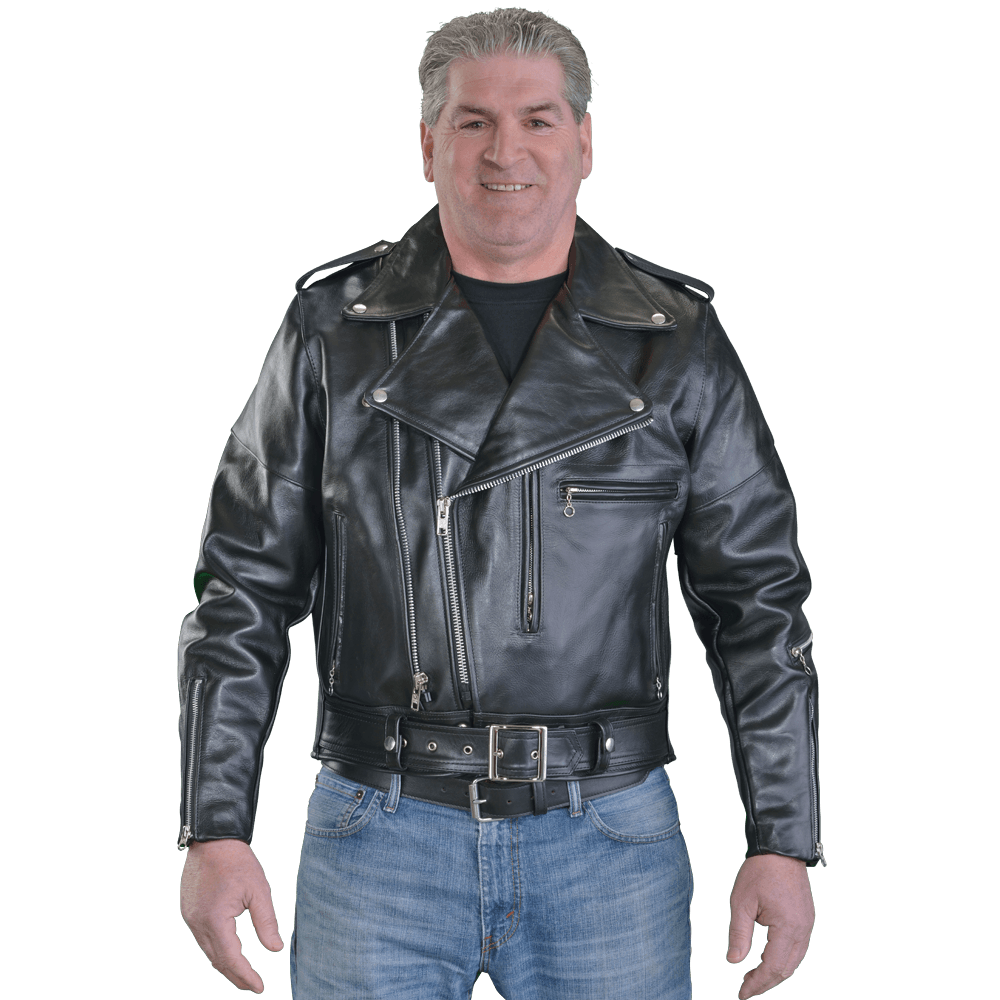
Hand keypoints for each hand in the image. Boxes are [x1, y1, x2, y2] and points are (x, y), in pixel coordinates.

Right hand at [180, 839, 283, 992]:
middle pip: (218, 961)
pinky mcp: (188, 911)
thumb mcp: (259, 890)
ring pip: (208, 952)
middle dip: (236, 976)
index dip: (246, 976)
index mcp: (215, 920)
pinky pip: (202, 939)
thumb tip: (275, 950)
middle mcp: (198, 923)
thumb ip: (267, 922)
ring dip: (225, 965)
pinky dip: (216, 950)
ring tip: (243, 975)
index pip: (232, 959)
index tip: (260, 987)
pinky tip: (227, 952)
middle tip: (253, 986)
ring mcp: (190, 918)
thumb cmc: (238, 861)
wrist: (213, 838)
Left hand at [726, 854, 814, 997]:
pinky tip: (767, 960)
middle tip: (744, 990)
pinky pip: (797, 949)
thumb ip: (738, 934)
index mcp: (788, 928)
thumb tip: (733, 962)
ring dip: (774, 973)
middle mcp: (803, 931)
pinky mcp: (806, 919)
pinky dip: (782, 960)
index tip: (741, 994)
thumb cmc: (760, 871)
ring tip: (752, 978)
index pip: (772, 968)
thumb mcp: (741, 902)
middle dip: (765, 983)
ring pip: (793, 962)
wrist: (780, 848)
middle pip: (786, 970)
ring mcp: (808, 925)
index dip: (756, 984)